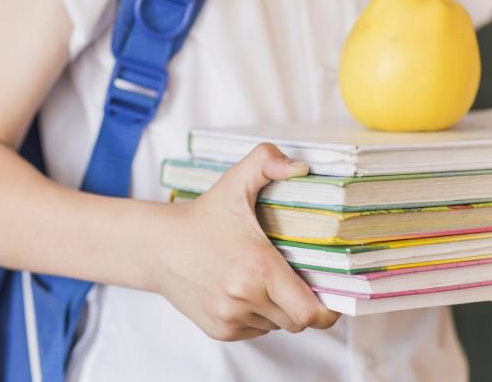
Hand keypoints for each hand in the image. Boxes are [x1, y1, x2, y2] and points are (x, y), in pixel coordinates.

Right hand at [149, 143, 340, 340]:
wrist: (157, 247)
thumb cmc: (203, 216)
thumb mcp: (236, 181)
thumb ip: (269, 161)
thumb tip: (302, 167)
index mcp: (258, 267)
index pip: (309, 312)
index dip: (328, 310)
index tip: (334, 296)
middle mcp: (244, 298)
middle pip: (297, 321)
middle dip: (304, 304)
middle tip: (299, 278)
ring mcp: (230, 318)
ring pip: (277, 325)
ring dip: (280, 308)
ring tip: (266, 278)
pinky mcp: (219, 330)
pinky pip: (257, 329)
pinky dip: (259, 314)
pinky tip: (247, 289)